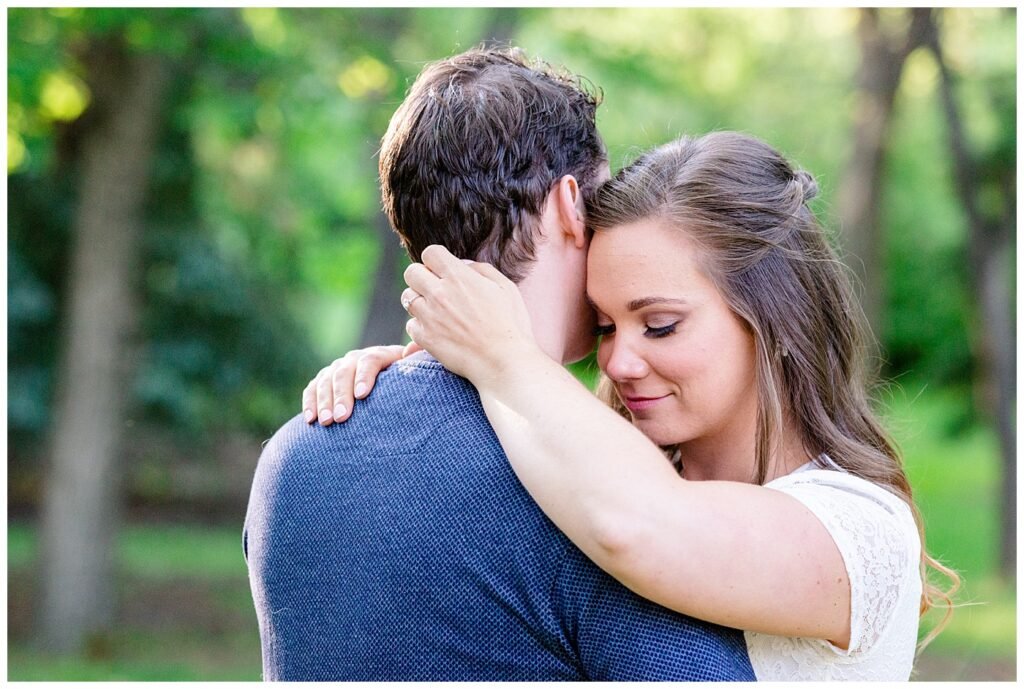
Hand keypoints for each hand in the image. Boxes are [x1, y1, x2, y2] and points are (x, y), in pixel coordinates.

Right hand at [302, 344, 417, 424]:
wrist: (391, 389)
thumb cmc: (408, 385)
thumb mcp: (416, 373)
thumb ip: (416, 361)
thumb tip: (412, 349)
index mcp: (381, 355)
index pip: (369, 360)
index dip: (364, 376)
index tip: (362, 395)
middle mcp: (356, 359)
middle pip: (344, 372)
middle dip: (341, 395)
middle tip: (341, 418)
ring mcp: (338, 369)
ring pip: (326, 380)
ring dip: (324, 401)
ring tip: (326, 422)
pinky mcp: (324, 382)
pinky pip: (313, 389)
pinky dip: (310, 403)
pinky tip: (311, 420)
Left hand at [402, 245, 537, 386]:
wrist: (504, 362)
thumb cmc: (510, 325)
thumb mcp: (505, 288)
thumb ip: (481, 270)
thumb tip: (463, 265)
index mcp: (459, 277)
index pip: (430, 253)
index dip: (436, 261)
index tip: (443, 271)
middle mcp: (439, 293)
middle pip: (411, 272)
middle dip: (422, 277)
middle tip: (436, 289)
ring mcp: (429, 316)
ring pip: (407, 298)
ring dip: (419, 301)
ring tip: (437, 311)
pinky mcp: (425, 338)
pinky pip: (410, 324)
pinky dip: (421, 326)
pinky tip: (437, 331)